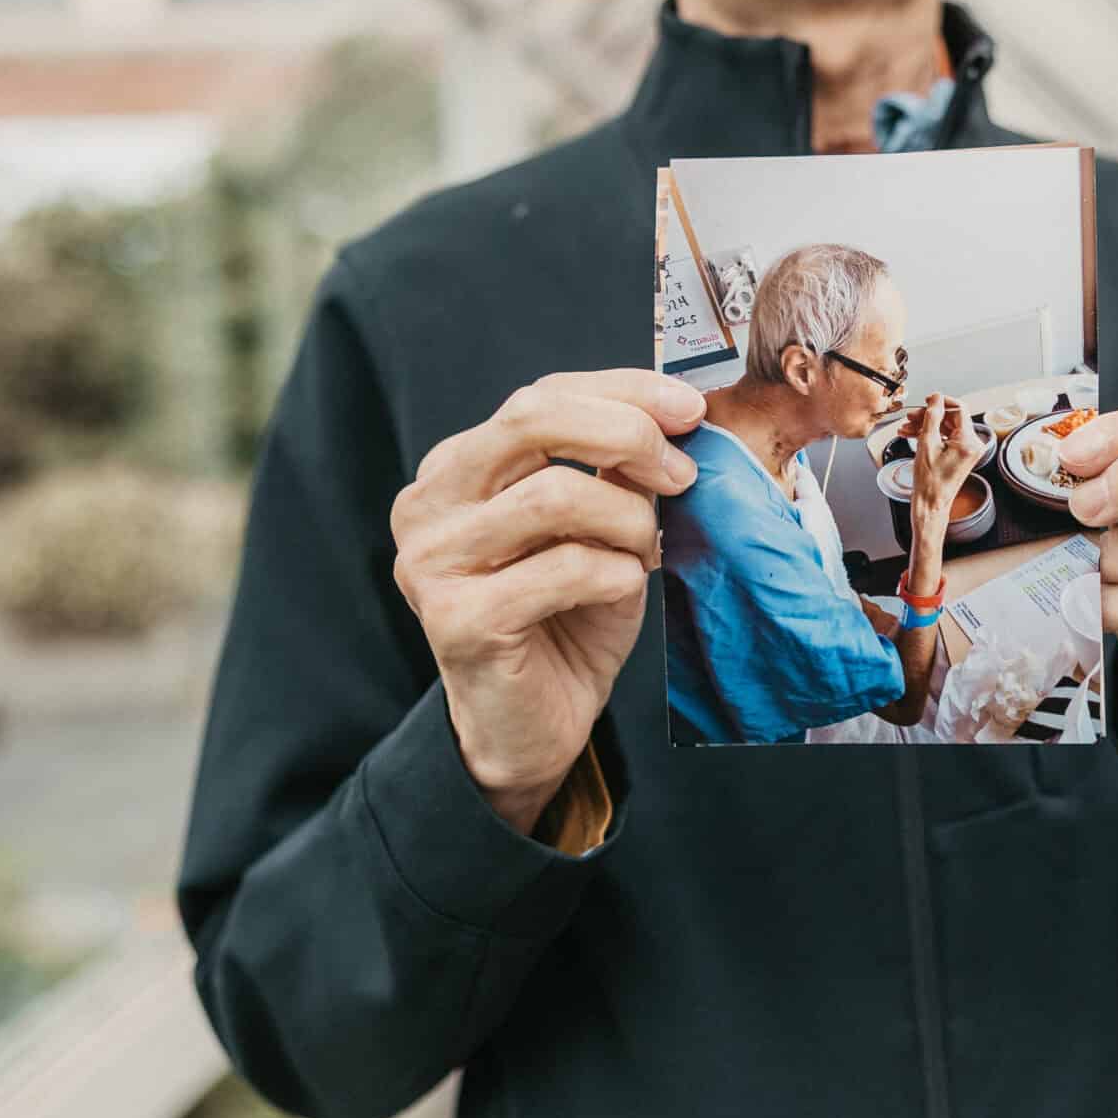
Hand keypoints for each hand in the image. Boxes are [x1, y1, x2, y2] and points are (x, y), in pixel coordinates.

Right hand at [391, 369, 704, 834]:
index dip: (622, 391)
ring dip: (627, 520)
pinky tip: (619, 592)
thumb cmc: (566, 619)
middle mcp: (428, 503)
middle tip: (681, 473)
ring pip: (554, 495)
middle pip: (530, 419)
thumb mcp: (598, 527)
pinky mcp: (457, 619)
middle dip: (626, 434)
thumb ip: (615, 469)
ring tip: (645, 552)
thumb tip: (675, 418)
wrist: (532, 726)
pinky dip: (615, 574)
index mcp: (456, 468)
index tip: (689, 410)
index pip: (539, 396)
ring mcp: (433, 561)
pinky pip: (565, 568)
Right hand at [906, 392, 979, 519]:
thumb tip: (936, 398)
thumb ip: (932, 417)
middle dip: (929, 416)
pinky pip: (947, 438)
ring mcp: (968, 450)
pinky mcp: (961, 455)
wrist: (930, 504)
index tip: (928, 400)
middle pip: (951, 418)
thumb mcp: (927, 443)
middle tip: (911, 417)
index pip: (959, 409)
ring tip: (907, 428)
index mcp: (968, 441)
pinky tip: (913, 435)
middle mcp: (973, 445)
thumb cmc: (929, 482)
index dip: (941, 401)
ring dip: (927, 426)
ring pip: (947, 428)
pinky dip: (932, 435)